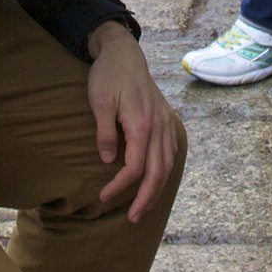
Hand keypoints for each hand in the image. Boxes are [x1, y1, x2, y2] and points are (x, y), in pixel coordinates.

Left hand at [86, 21, 180, 221]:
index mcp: (142, 124)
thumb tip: (108, 161)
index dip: (120, 187)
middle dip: (146, 198)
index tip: (104, 197)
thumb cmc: (108, 76)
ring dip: (158, 188)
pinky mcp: (166, 119)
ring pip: (168, 164)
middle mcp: (159, 126)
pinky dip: (167, 169)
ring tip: (146, 206)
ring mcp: (165, 122)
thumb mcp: (99, 102)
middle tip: (133, 218)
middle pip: (157, 172)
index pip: (134, 168)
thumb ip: (105, 133)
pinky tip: (159, 179)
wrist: (124, 53)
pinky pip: (172, 151)